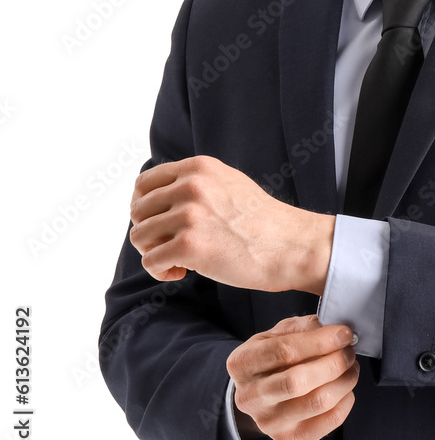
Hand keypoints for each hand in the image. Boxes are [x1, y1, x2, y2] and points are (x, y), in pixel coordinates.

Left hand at [129, 155, 334, 293]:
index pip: (143, 183)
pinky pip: (150, 262)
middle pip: (138, 211)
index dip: (144, 207)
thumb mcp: (227, 183)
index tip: (158, 224)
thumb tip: (153, 198)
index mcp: (199, 167)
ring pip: (139, 236)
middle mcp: (191, 185)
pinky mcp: (189, 245)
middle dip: (149, 232)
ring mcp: (190, 214)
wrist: (291, 245)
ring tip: (178, 261)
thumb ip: (194, 183)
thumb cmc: (261, 221)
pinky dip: (161, 272)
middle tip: (170, 246)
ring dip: (153, 253)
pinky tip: (182, 272)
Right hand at [226, 315, 359, 439]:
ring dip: (344, 381)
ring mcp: (268, 423)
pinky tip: (345, 389)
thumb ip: (305, 328)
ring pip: (317, 403)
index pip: (283, 351)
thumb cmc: (272, 357)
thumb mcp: (279, 333)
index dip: (319, 342)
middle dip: (334, 362)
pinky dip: (345, 402)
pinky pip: (328, 423)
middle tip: (348, 351)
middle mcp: (250, 397)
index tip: (344, 334)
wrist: (260, 393)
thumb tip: (336, 333)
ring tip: (351, 367)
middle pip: (298, 381)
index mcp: (243, 363)